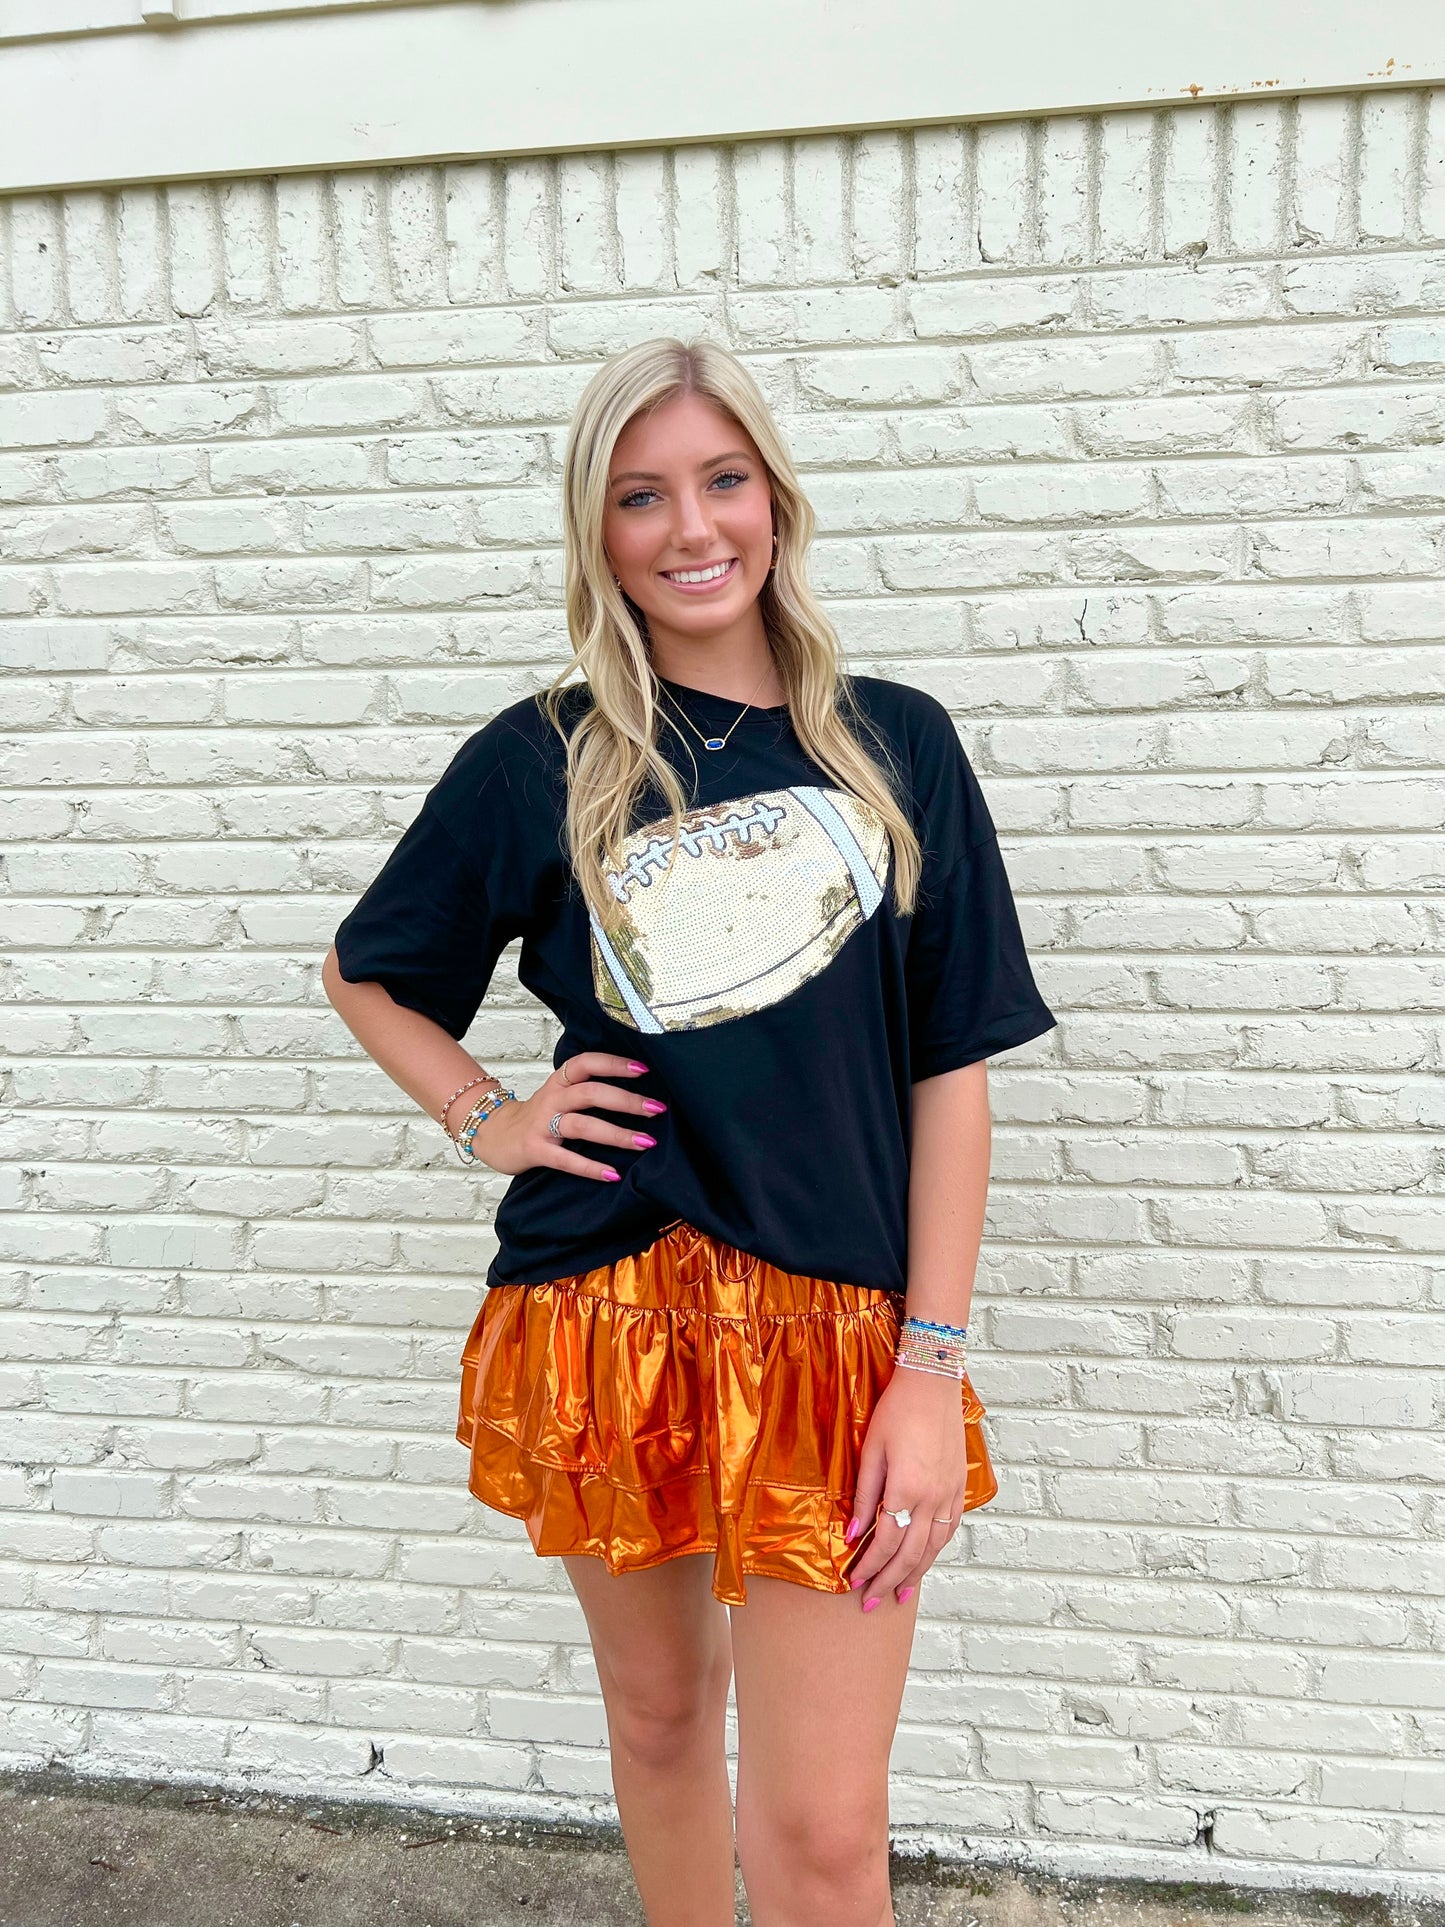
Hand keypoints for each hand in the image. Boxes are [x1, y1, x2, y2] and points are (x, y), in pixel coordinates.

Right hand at [454, 1052, 666, 1181]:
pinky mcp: (535, 1150)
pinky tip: (612, 1174)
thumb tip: (638, 1092)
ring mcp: (542, 1125)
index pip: (586, 1063)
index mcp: (560, 1081)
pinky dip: (590, 1167)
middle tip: (656, 1109)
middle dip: (626, 1100)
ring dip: (617, 1134)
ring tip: (645, 1142)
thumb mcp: (560, 1094)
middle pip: (591, 1093)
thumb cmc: (539, 1115)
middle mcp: (552, 1098)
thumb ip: (588, 1089)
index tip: (643, 1069)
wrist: (493, 1134)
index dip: (613, 1063)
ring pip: (582, 1125)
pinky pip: (565, 1159)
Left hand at [845, 1365, 969, 1612]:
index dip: (870, 1565)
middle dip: (890, 1580)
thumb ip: (864, 1494)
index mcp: (907, 1488)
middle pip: (911, 1553)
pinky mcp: (960, 1485)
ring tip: (900, 1594)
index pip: (886, 1541)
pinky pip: (950, 1528)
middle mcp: (933, 1497)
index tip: (854, 1582)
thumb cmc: (896, 1410)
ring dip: (916, 1573)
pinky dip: (936, 1549)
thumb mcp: (871, 1450)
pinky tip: (925, 1559)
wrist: (932, 1383)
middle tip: (872, 1602)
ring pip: (934, 1546)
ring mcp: (950, 1492)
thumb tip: (852, 1533)